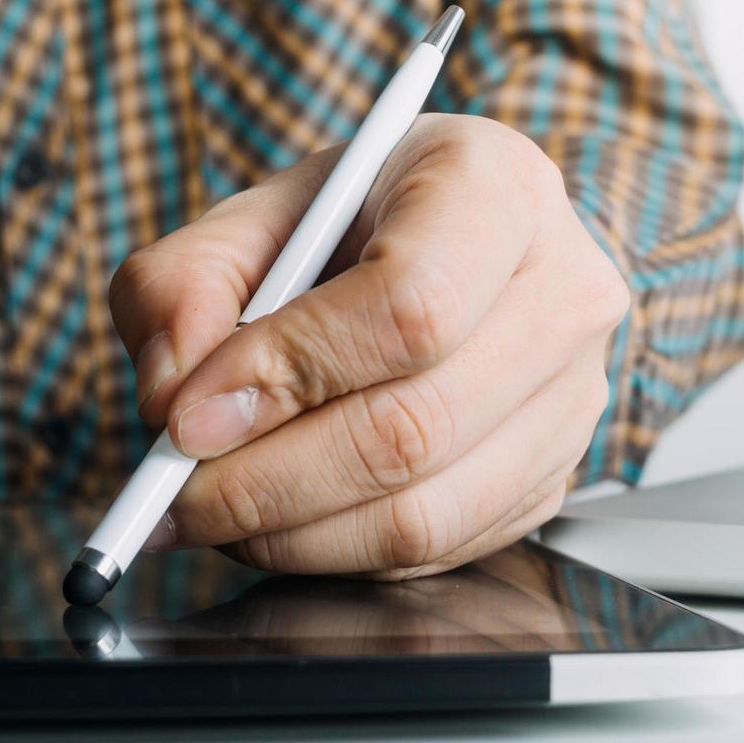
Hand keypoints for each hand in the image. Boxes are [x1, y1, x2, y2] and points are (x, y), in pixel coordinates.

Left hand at [109, 113, 627, 578]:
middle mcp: (563, 294)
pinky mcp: (551, 479)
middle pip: (411, 428)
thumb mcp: (247, 218)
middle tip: (170, 492)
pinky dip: (331, 553)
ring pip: (424, 514)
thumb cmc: (347, 225)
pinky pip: (434, 551)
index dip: (284, 375)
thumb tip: (172, 397)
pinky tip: (274, 521)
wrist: (441, 245)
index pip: (409, 307)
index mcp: (496, 189)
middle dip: (263, 481)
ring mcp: (573, 398)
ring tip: (207, 510)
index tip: (186, 417)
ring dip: (287, 533)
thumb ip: (182, 285)